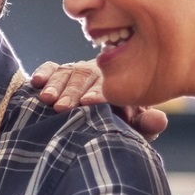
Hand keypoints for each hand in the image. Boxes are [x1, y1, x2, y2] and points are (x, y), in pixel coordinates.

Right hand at [30, 61, 167, 139]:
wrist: (100, 120)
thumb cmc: (120, 123)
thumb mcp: (135, 126)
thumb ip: (147, 125)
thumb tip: (159, 120)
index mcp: (118, 84)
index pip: (109, 87)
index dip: (98, 94)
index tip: (88, 103)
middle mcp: (97, 74)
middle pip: (84, 78)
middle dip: (72, 92)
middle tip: (63, 107)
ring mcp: (77, 72)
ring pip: (67, 73)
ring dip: (55, 86)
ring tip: (47, 99)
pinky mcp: (59, 73)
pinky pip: (51, 68)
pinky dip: (43, 72)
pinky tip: (36, 82)